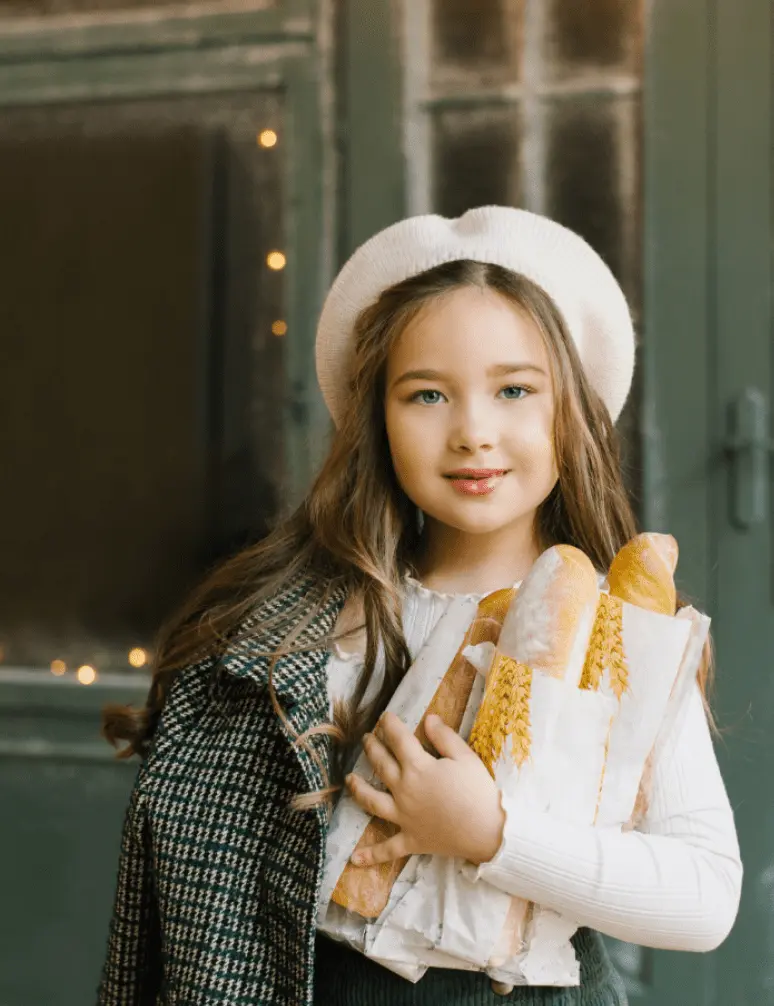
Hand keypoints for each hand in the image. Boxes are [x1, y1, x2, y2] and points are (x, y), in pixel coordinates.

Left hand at [345, 711, 505, 867]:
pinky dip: (370, 855)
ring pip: (372, 801)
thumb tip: (428, 719)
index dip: (390, 725)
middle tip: (366, 738)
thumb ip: (444, 737)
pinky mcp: (410, 839)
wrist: (488, 831)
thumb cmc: (478, 791)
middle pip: (381, 764)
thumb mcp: (465, 757)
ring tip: (349, 779)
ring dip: (358, 789)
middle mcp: (404, 790)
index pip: (398, 739)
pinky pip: (387, 849)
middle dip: (372, 748)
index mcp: (417, 767)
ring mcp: (404, 816)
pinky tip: (354, 859)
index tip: (384, 716)